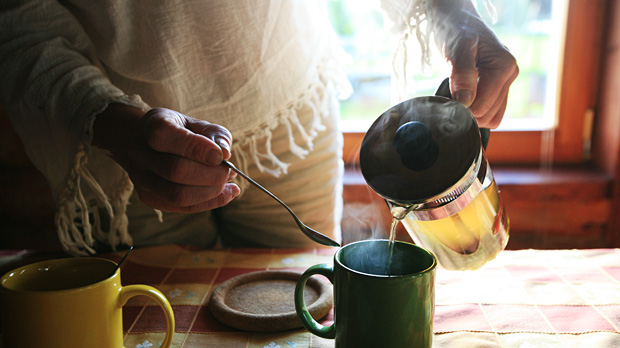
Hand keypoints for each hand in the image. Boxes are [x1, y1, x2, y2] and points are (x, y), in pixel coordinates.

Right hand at [93, 104, 239, 211]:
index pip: (166, 137)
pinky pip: (181, 207)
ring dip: (211, 192)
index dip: (196, 148)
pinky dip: (208, 203)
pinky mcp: (149, 197)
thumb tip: (225, 153)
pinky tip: (226, 194)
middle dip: (211, 175)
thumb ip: (214, 134)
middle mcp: (139, 153)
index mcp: (152, 126)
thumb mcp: (197, 123)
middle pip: (175, 170)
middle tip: (230, 171)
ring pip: (177, 195)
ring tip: (229, 183)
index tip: (221, 156)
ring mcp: (141, 178)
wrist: (148, 142)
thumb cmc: (180, 130)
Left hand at [431, 0, 518, 128]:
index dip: (463, 109)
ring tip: (456, 95)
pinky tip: (464, 99)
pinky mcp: (498, 87)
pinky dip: (476, 111)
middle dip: (467, 111)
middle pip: (488, 115)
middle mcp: (510, 75)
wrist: (456, 19)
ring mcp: (505, 82)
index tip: (447, 100)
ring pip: (491, 117)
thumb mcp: (457, 48)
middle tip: (449, 96)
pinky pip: (491, 111)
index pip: (484, 106)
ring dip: (472, 113)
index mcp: (504, 66)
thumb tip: (466, 102)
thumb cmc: (456, 29)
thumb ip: (462, 74)